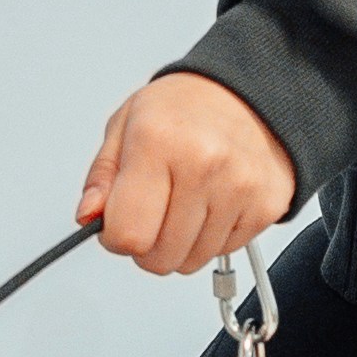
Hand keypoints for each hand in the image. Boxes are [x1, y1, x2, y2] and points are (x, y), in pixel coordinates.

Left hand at [80, 69, 296, 280]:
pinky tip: (212, 202)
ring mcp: (240, 187)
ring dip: (181, 243)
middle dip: (147, 245)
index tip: (120, 222)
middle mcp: (203, 164)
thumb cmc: (183, 109)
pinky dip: (211, 237)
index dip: (115, 237)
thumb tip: (90, 216)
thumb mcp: (124, 126)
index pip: (128, 234)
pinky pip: (222, 252)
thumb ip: (101, 178)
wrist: (246, 93)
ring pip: (191, 262)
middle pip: (160, 257)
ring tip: (185, 201)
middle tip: (153, 211)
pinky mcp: (267, 205)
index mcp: (158, 140)